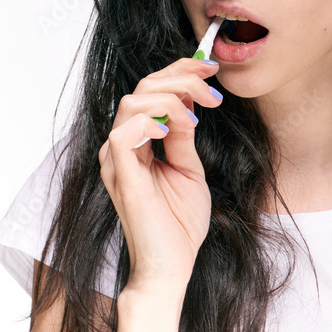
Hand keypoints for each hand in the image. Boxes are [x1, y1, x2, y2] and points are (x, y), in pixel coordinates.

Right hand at [98, 57, 222, 292]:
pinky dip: (151, 122)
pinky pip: (123, 132)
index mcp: (137, 142)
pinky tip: (174, 133)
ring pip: (133, 101)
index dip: (179, 70)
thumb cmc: (179, 223)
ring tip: (197, 117)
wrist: (171, 265)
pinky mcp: (121, 175)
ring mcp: (117, 160)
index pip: (150, 89)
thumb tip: (188, 102)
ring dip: (172, 99)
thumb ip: (182, 135)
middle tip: (214, 91)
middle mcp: (121, 146)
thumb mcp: (189, 167)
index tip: (211, 67)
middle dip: (182, 78)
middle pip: (142, 87)